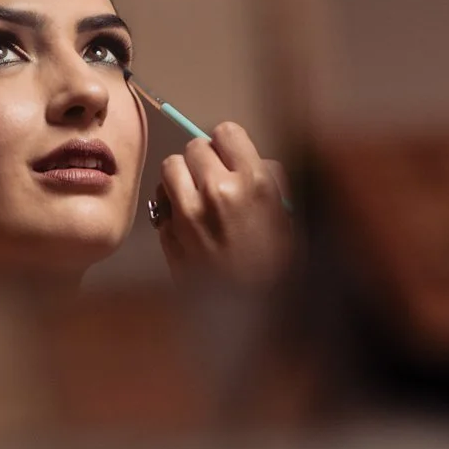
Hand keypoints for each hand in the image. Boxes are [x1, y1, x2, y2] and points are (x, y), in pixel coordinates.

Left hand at [151, 122, 292, 289]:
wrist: (252, 316)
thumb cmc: (278, 269)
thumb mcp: (288, 218)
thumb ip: (270, 182)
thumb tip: (254, 162)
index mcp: (253, 182)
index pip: (226, 132)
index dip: (229, 144)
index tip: (232, 158)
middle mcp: (217, 190)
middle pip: (195, 147)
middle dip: (205, 160)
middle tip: (215, 179)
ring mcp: (187, 213)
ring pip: (170, 167)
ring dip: (182, 177)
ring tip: (197, 196)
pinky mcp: (167, 233)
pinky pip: (160, 201)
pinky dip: (170, 205)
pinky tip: (187, 221)